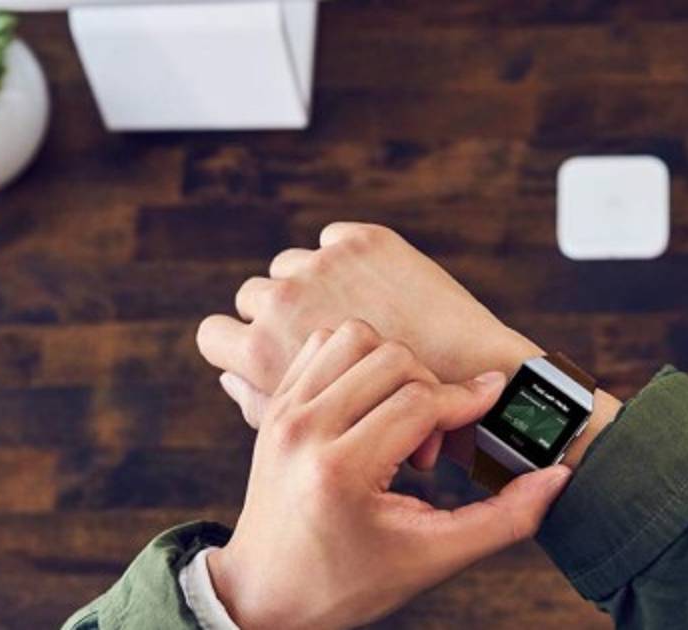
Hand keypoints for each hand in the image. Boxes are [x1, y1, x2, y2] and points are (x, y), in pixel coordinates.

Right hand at [197, 222, 542, 394]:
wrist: (474, 385)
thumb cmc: (394, 426)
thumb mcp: (314, 432)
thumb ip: (262, 401)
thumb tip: (230, 374)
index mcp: (262, 352)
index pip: (213, 333)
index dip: (235, 342)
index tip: (262, 348)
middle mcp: (284, 302)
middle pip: (253, 294)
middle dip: (277, 311)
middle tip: (314, 333)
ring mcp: (324, 266)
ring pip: (291, 263)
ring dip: (312, 282)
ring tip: (349, 310)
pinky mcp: (363, 240)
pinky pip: (332, 238)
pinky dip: (348, 259)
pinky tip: (374, 288)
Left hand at [207, 320, 572, 629]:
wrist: (265, 593)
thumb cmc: (347, 583)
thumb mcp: (431, 559)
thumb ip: (503, 519)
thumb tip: (559, 478)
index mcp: (339, 471)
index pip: (419, 401)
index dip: (467, 400)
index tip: (492, 402)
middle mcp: (302, 431)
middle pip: (391, 358)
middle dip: (430, 391)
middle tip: (426, 449)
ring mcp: (282, 413)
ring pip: (353, 337)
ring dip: (392, 366)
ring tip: (396, 421)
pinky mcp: (273, 405)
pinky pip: (322, 346)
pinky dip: (357, 361)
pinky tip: (370, 407)